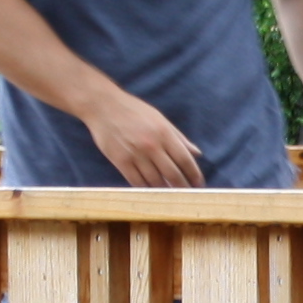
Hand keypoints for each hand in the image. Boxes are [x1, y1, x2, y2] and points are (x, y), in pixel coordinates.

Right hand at [88, 91, 205, 188]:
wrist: (103, 106)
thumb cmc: (133, 111)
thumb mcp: (160, 119)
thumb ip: (179, 138)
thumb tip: (197, 153)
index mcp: (164, 133)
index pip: (185, 160)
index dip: (194, 175)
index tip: (199, 184)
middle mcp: (152, 146)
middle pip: (172, 174)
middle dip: (182, 187)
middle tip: (187, 195)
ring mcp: (135, 154)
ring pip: (155, 181)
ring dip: (165, 191)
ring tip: (171, 196)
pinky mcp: (120, 161)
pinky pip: (136, 182)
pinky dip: (146, 189)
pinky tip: (152, 192)